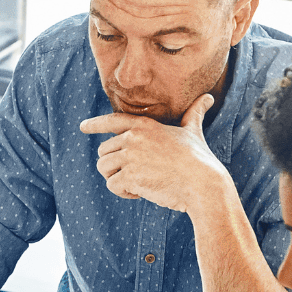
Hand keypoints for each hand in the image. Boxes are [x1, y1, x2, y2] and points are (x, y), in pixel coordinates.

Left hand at [82, 94, 229, 213]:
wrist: (202, 183)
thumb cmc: (199, 158)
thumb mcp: (193, 131)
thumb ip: (194, 113)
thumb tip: (209, 98)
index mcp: (144, 125)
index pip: (112, 121)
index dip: (95, 124)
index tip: (83, 126)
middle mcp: (133, 138)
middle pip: (103, 150)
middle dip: (114, 165)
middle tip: (134, 175)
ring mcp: (130, 156)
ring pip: (103, 168)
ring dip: (115, 179)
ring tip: (135, 184)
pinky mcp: (129, 176)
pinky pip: (112, 185)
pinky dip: (123, 193)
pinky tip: (140, 193)